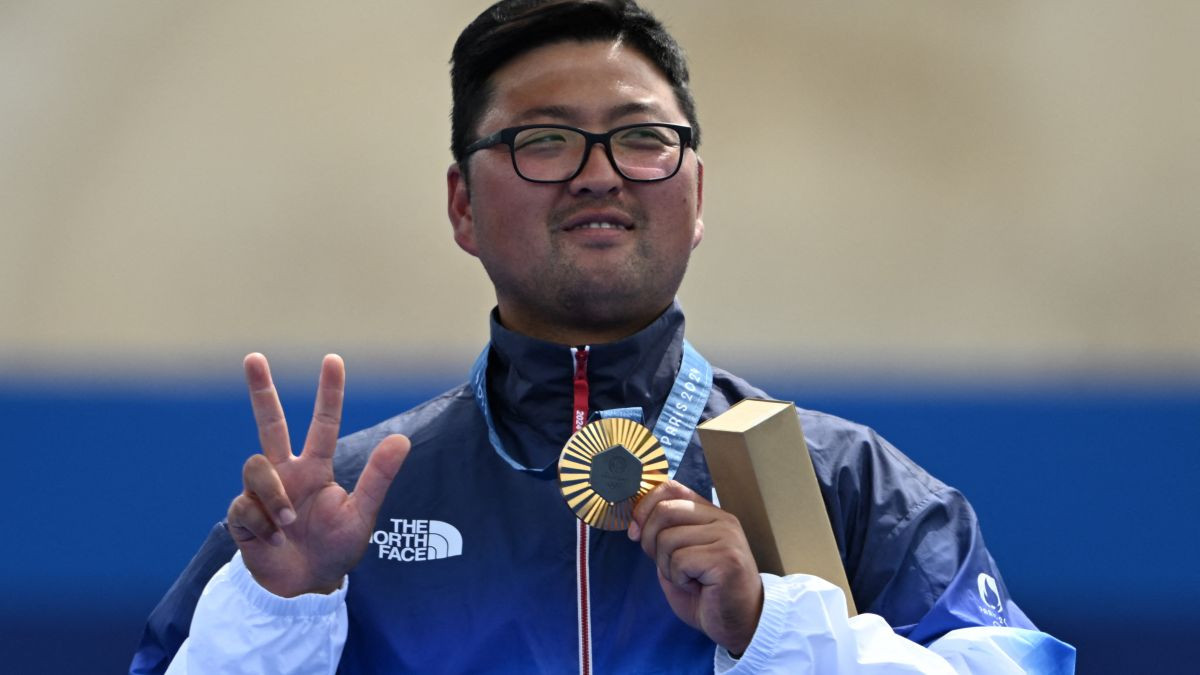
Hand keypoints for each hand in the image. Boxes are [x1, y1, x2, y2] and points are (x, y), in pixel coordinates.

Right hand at [227, 353, 409, 596]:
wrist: (306, 586)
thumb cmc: (336, 548)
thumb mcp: (361, 514)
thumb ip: (378, 477)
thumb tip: (402, 439)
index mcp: (317, 469)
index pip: (324, 423)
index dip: (329, 393)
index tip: (333, 360)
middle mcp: (287, 472)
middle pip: (270, 423)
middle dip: (261, 390)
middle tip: (253, 356)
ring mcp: (262, 492)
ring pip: (255, 466)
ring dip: (274, 496)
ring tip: (289, 524)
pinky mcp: (242, 514)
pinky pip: (245, 505)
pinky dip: (263, 525)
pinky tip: (273, 540)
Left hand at [629, 480, 763, 654]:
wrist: (740, 623)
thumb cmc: (708, 593)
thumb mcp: (678, 557)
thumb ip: (661, 536)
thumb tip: (635, 523)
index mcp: (710, 513)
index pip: (670, 488)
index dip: (644, 507)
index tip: (635, 531)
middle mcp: (722, 519)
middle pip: (664, 511)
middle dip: (650, 541)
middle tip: (666, 565)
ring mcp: (726, 537)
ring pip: (668, 539)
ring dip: (667, 566)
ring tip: (688, 578)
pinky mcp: (726, 558)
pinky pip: (680, 561)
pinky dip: (679, 579)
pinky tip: (697, 586)